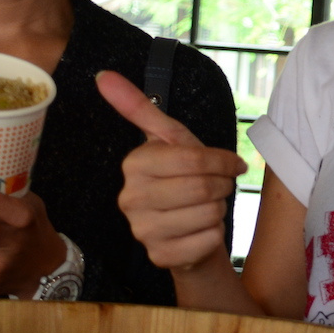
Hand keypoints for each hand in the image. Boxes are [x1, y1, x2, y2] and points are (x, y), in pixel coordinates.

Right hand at [96, 70, 245, 271]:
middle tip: (219, 187)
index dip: (222, 161)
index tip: (230, 164)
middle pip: (202, 188)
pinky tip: (202, 231)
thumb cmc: (184, 180)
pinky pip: (208, 240)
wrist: (189, 230)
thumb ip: (139, 107)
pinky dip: (216, 234)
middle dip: (222, 186)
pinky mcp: (160, 257)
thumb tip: (103, 75)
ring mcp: (142, 231)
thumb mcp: (171, 140)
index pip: (193, 158)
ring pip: (208, 214)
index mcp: (134, 165)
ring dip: (219, 209)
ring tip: (207, 208)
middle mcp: (130, 198)